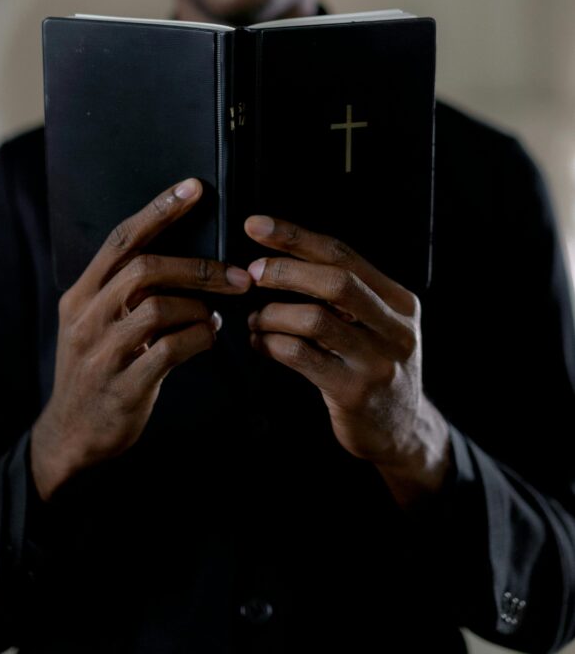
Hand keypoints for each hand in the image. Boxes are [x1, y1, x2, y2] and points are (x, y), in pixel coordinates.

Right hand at [31, 178, 250, 499]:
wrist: (71, 435)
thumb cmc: (99, 368)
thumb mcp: (98, 323)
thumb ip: (127, 292)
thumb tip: (187, 259)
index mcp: (80, 294)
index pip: (121, 239)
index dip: (158, 210)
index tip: (194, 188)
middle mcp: (85, 317)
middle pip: (144, 269)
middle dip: (198, 267)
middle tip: (237, 275)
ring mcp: (101, 353)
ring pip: (158, 307)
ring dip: (199, 307)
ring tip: (215, 314)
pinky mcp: (122, 386)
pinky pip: (169, 350)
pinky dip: (198, 338)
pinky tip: (208, 337)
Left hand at [244, 214, 449, 507]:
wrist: (402, 430)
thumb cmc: (376, 366)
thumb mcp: (378, 324)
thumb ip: (346, 293)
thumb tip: (283, 256)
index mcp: (399, 300)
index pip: (343, 254)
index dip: (296, 237)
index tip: (257, 225)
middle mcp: (395, 328)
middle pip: (335, 282)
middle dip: (285, 271)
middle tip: (252, 273)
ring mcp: (377, 362)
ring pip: (314, 319)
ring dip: (273, 314)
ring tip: (256, 319)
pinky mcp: (354, 392)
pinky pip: (301, 356)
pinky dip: (271, 344)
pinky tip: (261, 343)